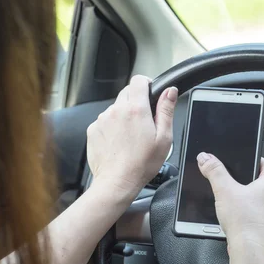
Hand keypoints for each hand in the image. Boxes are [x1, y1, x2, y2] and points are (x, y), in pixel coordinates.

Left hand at [87, 75, 177, 202]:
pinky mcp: (93, 130)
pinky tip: (119, 142)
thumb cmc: (142, 163)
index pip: (138, 80)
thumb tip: (170, 91)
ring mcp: (102, 119)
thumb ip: (166, 110)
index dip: (146, 84)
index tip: (150, 94)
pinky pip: (105, 120)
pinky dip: (112, 126)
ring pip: (116, 107)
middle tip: (144, 121)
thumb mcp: (164, 137)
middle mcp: (116, 110)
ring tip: (131, 136)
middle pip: (127, 93)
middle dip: (136, 102)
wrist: (117, 182)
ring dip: (124, 115)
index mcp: (136, 110)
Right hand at [197, 153, 263, 256]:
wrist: (250, 251)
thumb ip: (214, 170)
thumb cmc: (245, 222)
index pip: (262, 163)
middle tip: (234, 189)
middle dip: (248, 184)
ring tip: (238, 206)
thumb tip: (206, 158)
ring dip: (252, 201)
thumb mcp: (224, 190)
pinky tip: (243, 220)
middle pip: (263, 182)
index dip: (247, 163)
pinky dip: (255, 216)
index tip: (237, 168)